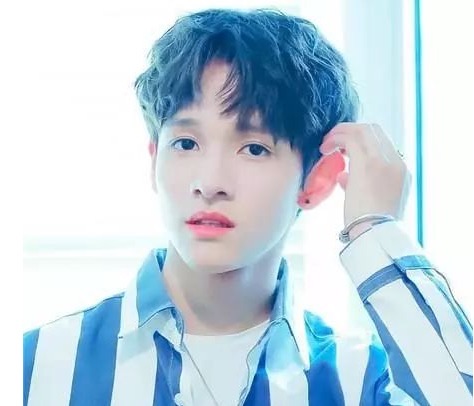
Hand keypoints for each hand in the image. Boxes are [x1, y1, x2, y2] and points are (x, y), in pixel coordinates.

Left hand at [320, 123, 411, 239]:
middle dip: (351, 132)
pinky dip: (335, 138)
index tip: (345, 148)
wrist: (376, 235)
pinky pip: (350, 138)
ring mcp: (383, 160)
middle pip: (374, 131)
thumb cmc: (371, 226)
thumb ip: (359, 185)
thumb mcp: (372, 203)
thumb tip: (344, 177)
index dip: (362, 140)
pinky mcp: (366, 163)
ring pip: (362, 130)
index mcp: (401, 172)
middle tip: (334, 141)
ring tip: (326, 144)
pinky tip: (325, 148)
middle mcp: (395, 162)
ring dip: (341, 133)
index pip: (382, 144)